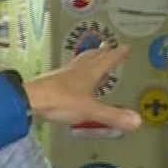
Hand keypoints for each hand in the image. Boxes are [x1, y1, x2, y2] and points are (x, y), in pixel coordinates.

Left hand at [25, 46, 139, 130]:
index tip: (125, 47)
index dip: (117, 54)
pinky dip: (76, 71)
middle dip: (101, 52)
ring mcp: (63, 75)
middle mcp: (77, 70)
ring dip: (88, 59)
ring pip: (79, 63)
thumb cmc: (60, 101)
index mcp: (89, 73)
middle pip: (91, 57)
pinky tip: (72, 77)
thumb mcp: (90, 110)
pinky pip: (69, 73)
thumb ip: (112, 116)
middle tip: (107, 46)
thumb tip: (137, 121)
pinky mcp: (53, 83)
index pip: (107, 60)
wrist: (30, 100)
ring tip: (92, 56)